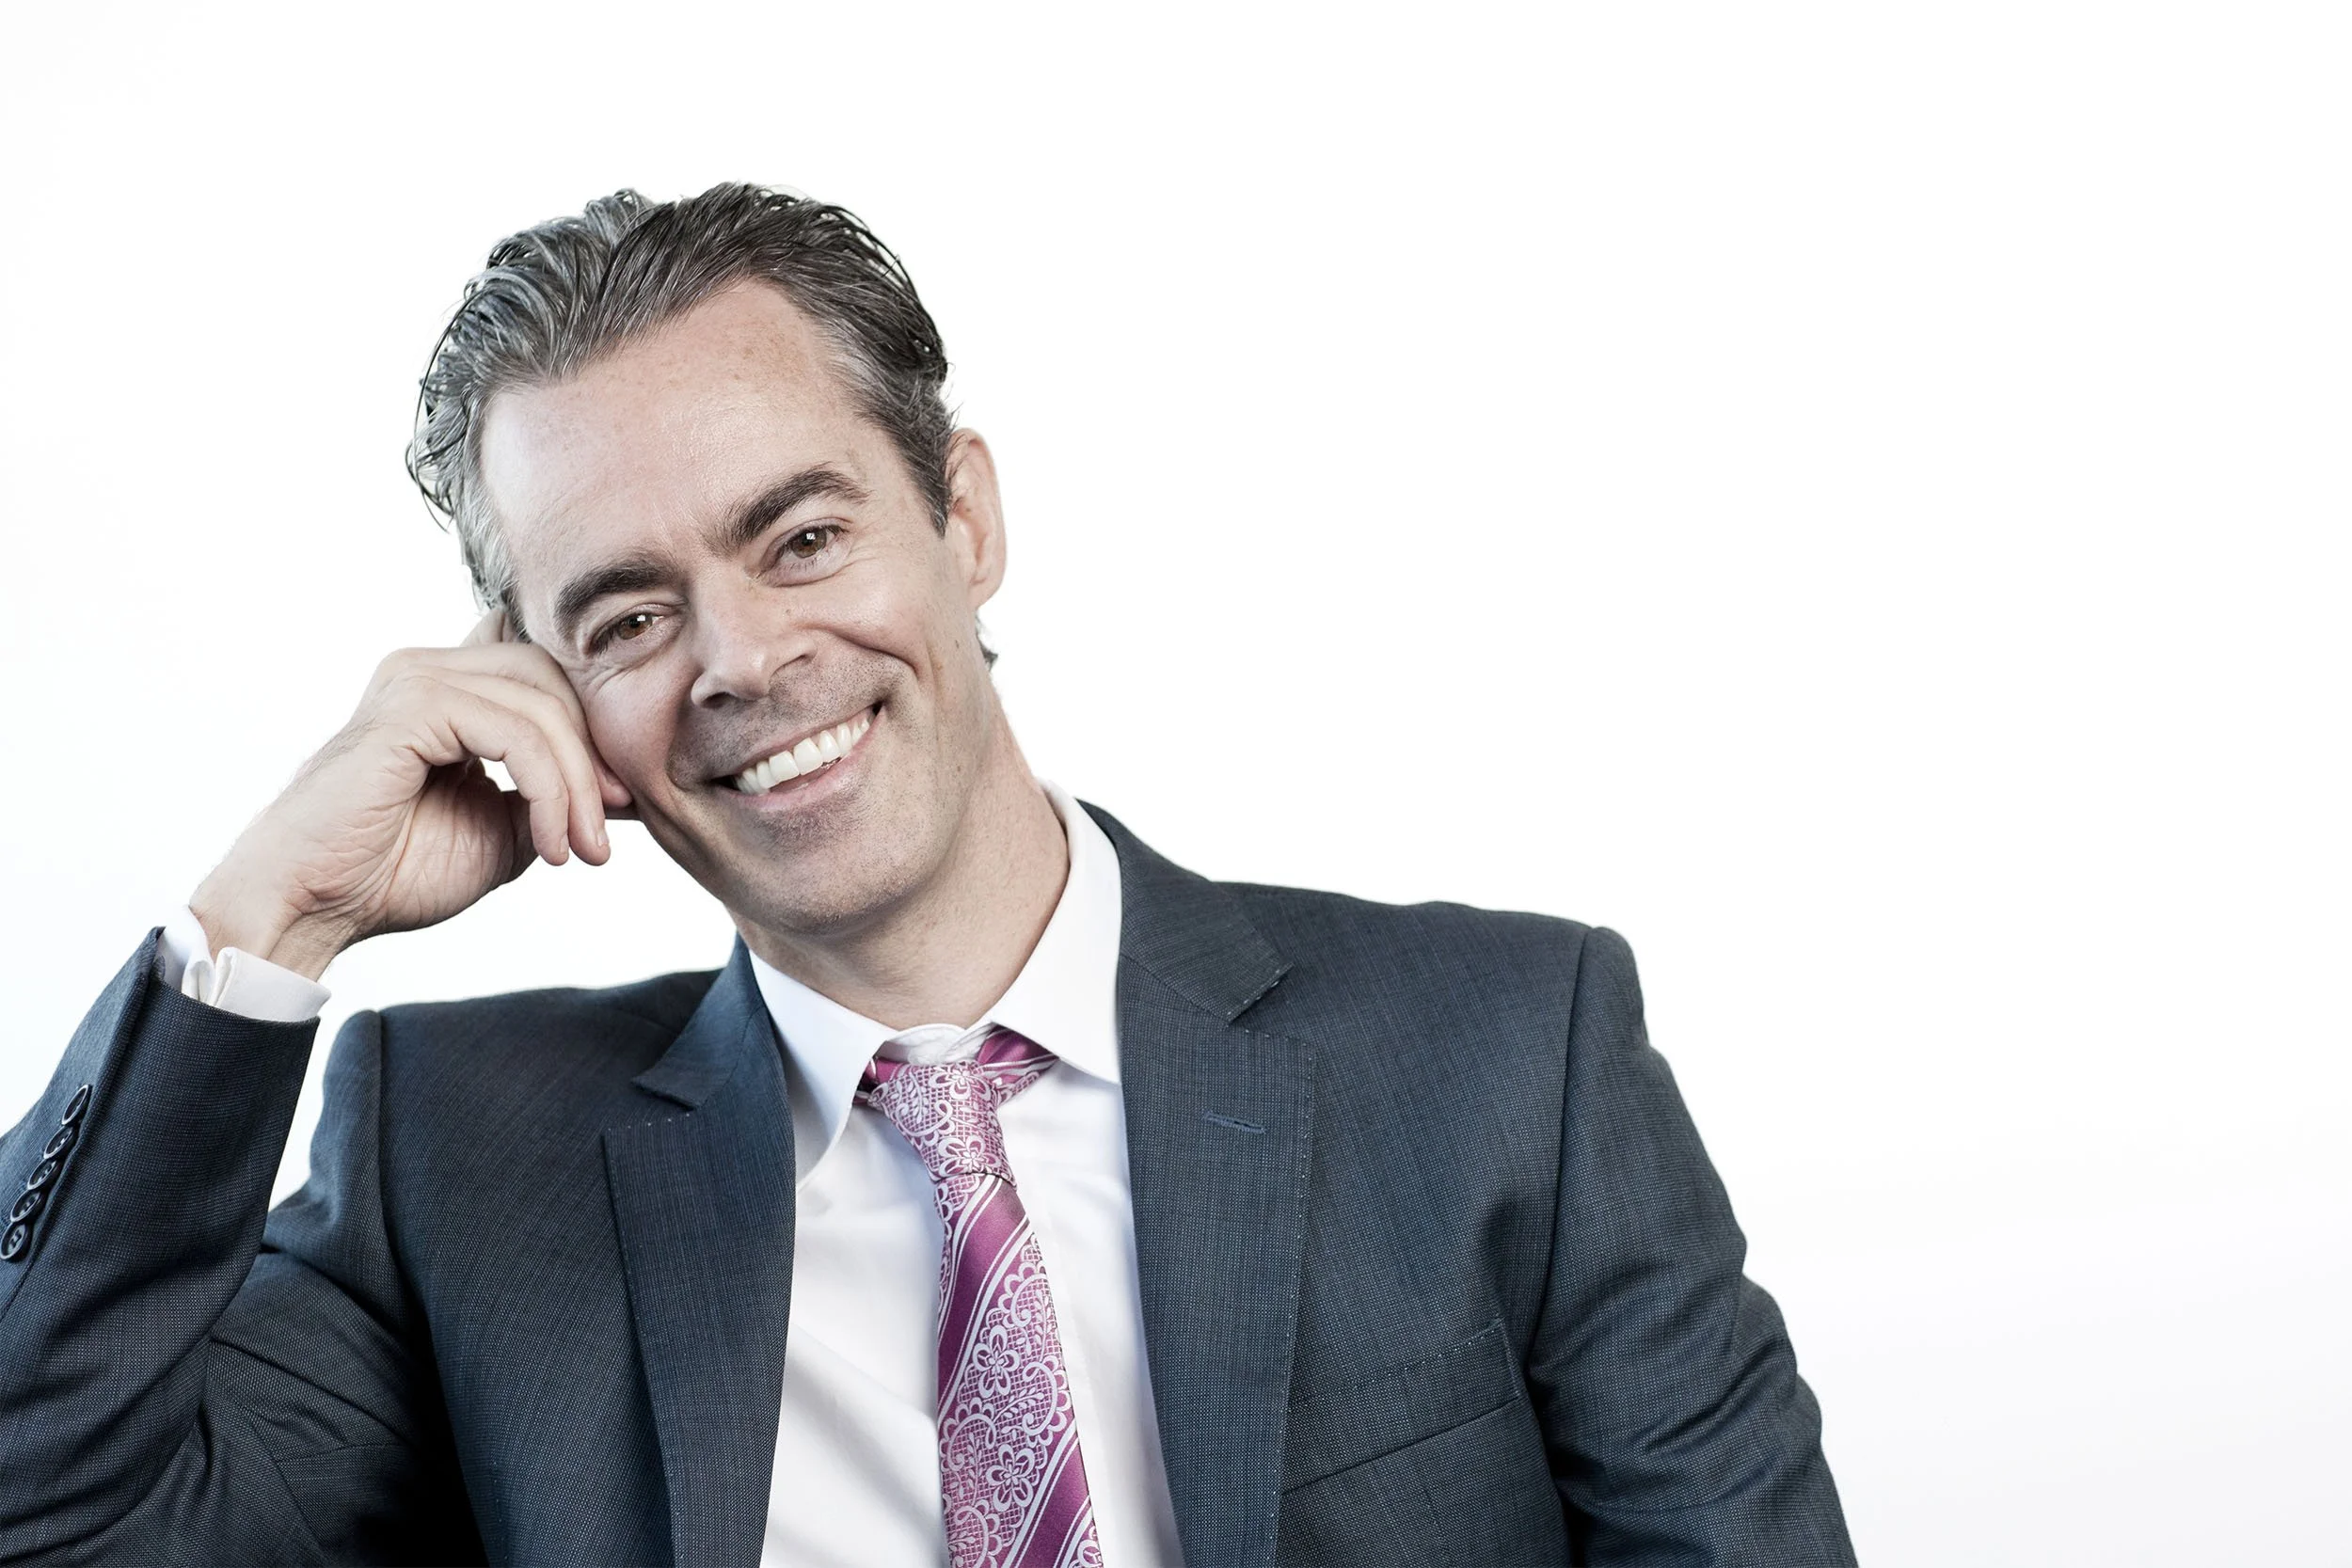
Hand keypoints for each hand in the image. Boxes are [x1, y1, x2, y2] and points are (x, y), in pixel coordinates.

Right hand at [188, 610, 634, 979]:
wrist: (312, 908)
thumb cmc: (392, 874)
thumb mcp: (501, 832)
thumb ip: (551, 795)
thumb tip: (618, 786)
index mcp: (450, 690)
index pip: (548, 677)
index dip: (593, 735)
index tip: (619, 808)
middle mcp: (430, 670)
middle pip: (553, 681)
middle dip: (594, 758)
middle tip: (606, 833)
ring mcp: (415, 680)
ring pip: (541, 705)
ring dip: (576, 784)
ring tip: (580, 848)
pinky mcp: (410, 707)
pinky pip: (513, 732)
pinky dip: (548, 788)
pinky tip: (550, 844)